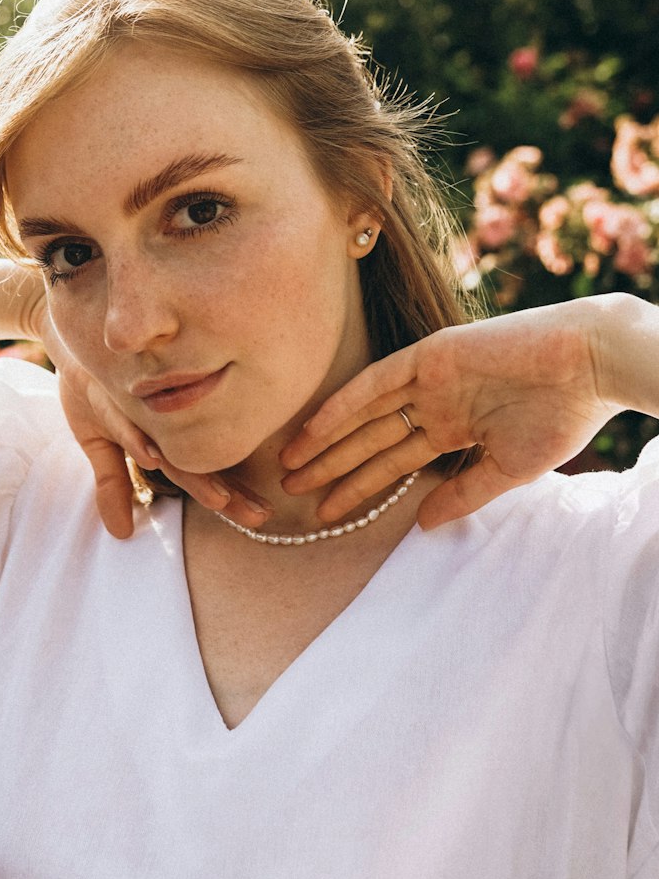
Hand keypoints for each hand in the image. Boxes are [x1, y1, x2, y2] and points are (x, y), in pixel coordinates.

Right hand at [37, 313, 266, 538]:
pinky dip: (136, 435)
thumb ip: (112, 482)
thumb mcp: (96, 435)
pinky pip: (124, 414)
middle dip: (227, 492)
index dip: (228, 494)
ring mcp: (137, 402)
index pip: (198, 469)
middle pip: (197, 462)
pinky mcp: (110, 385)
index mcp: (159, 431)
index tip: (260, 517)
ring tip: (218, 497)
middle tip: (261, 515)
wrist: (67, 329)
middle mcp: (156, 418)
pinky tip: (151, 454)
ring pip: (170, 440)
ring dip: (193, 471)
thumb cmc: (90, 378)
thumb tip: (121, 535)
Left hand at [279, 302, 616, 529]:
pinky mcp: (431, 354)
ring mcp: (430, 377)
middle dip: (331, 465)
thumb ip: (463, 494)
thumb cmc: (561, 418)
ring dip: (328, 437)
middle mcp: (434, 402)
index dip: (358, 487)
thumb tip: (420, 523)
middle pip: (370, 439)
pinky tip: (316, 427)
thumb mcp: (508, 469)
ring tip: (290, 465)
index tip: (324, 513)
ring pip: (365, 412)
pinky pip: (377, 381)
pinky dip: (346, 403)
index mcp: (453, 427)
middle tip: (289, 490)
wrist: (589, 368)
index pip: (392, 462)